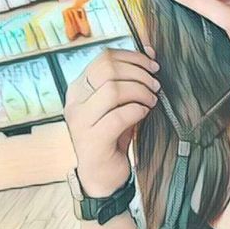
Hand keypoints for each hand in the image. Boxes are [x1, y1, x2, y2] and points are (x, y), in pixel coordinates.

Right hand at [64, 46, 160, 196]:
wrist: (102, 176)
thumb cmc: (113, 136)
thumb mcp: (119, 103)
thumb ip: (128, 79)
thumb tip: (149, 52)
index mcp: (78, 88)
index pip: (103, 58)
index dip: (133, 57)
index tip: (153, 65)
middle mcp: (74, 102)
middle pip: (107, 70)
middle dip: (139, 73)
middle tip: (155, 85)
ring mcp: (80, 122)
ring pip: (112, 90)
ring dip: (140, 92)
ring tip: (151, 101)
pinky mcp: (92, 141)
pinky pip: (118, 116)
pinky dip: (137, 110)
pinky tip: (145, 113)